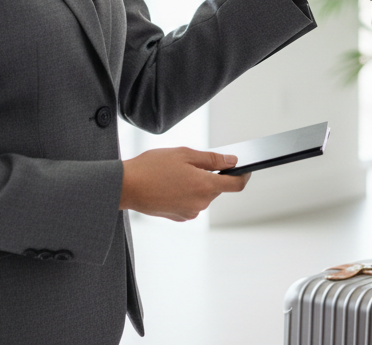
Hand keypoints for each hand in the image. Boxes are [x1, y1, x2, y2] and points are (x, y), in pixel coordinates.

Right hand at [119, 148, 248, 221]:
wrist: (125, 187)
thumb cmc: (152, 167)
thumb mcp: (185, 154)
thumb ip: (212, 159)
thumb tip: (232, 161)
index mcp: (205, 186)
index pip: (236, 184)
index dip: (243, 175)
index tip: (245, 168)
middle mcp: (201, 203)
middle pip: (216, 188)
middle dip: (210, 175)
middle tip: (190, 163)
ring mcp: (190, 212)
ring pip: (203, 195)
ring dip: (196, 184)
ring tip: (174, 174)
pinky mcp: (179, 217)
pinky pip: (191, 203)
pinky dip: (186, 193)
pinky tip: (169, 185)